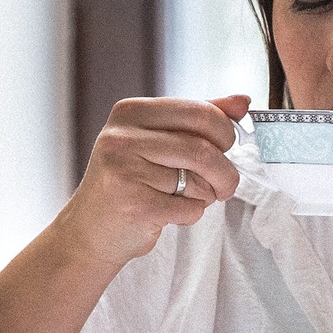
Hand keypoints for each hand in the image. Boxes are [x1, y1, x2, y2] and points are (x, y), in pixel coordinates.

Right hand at [54, 95, 247, 270]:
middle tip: (223, 183)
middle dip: (224, 171)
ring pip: (199, 180)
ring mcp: (126, 172)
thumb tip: (242, 102)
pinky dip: (191, 214)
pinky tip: (170, 214)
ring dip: (207, 195)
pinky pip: (189, 208)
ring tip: (190, 198)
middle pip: (203, 148)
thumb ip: (197, 119)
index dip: (224, 134)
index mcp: (130, 112)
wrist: (90, 230)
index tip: (223, 149)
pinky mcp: (135, 206)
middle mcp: (122, 138)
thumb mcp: (156, 141)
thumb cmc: (129, 182)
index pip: (199, 112)